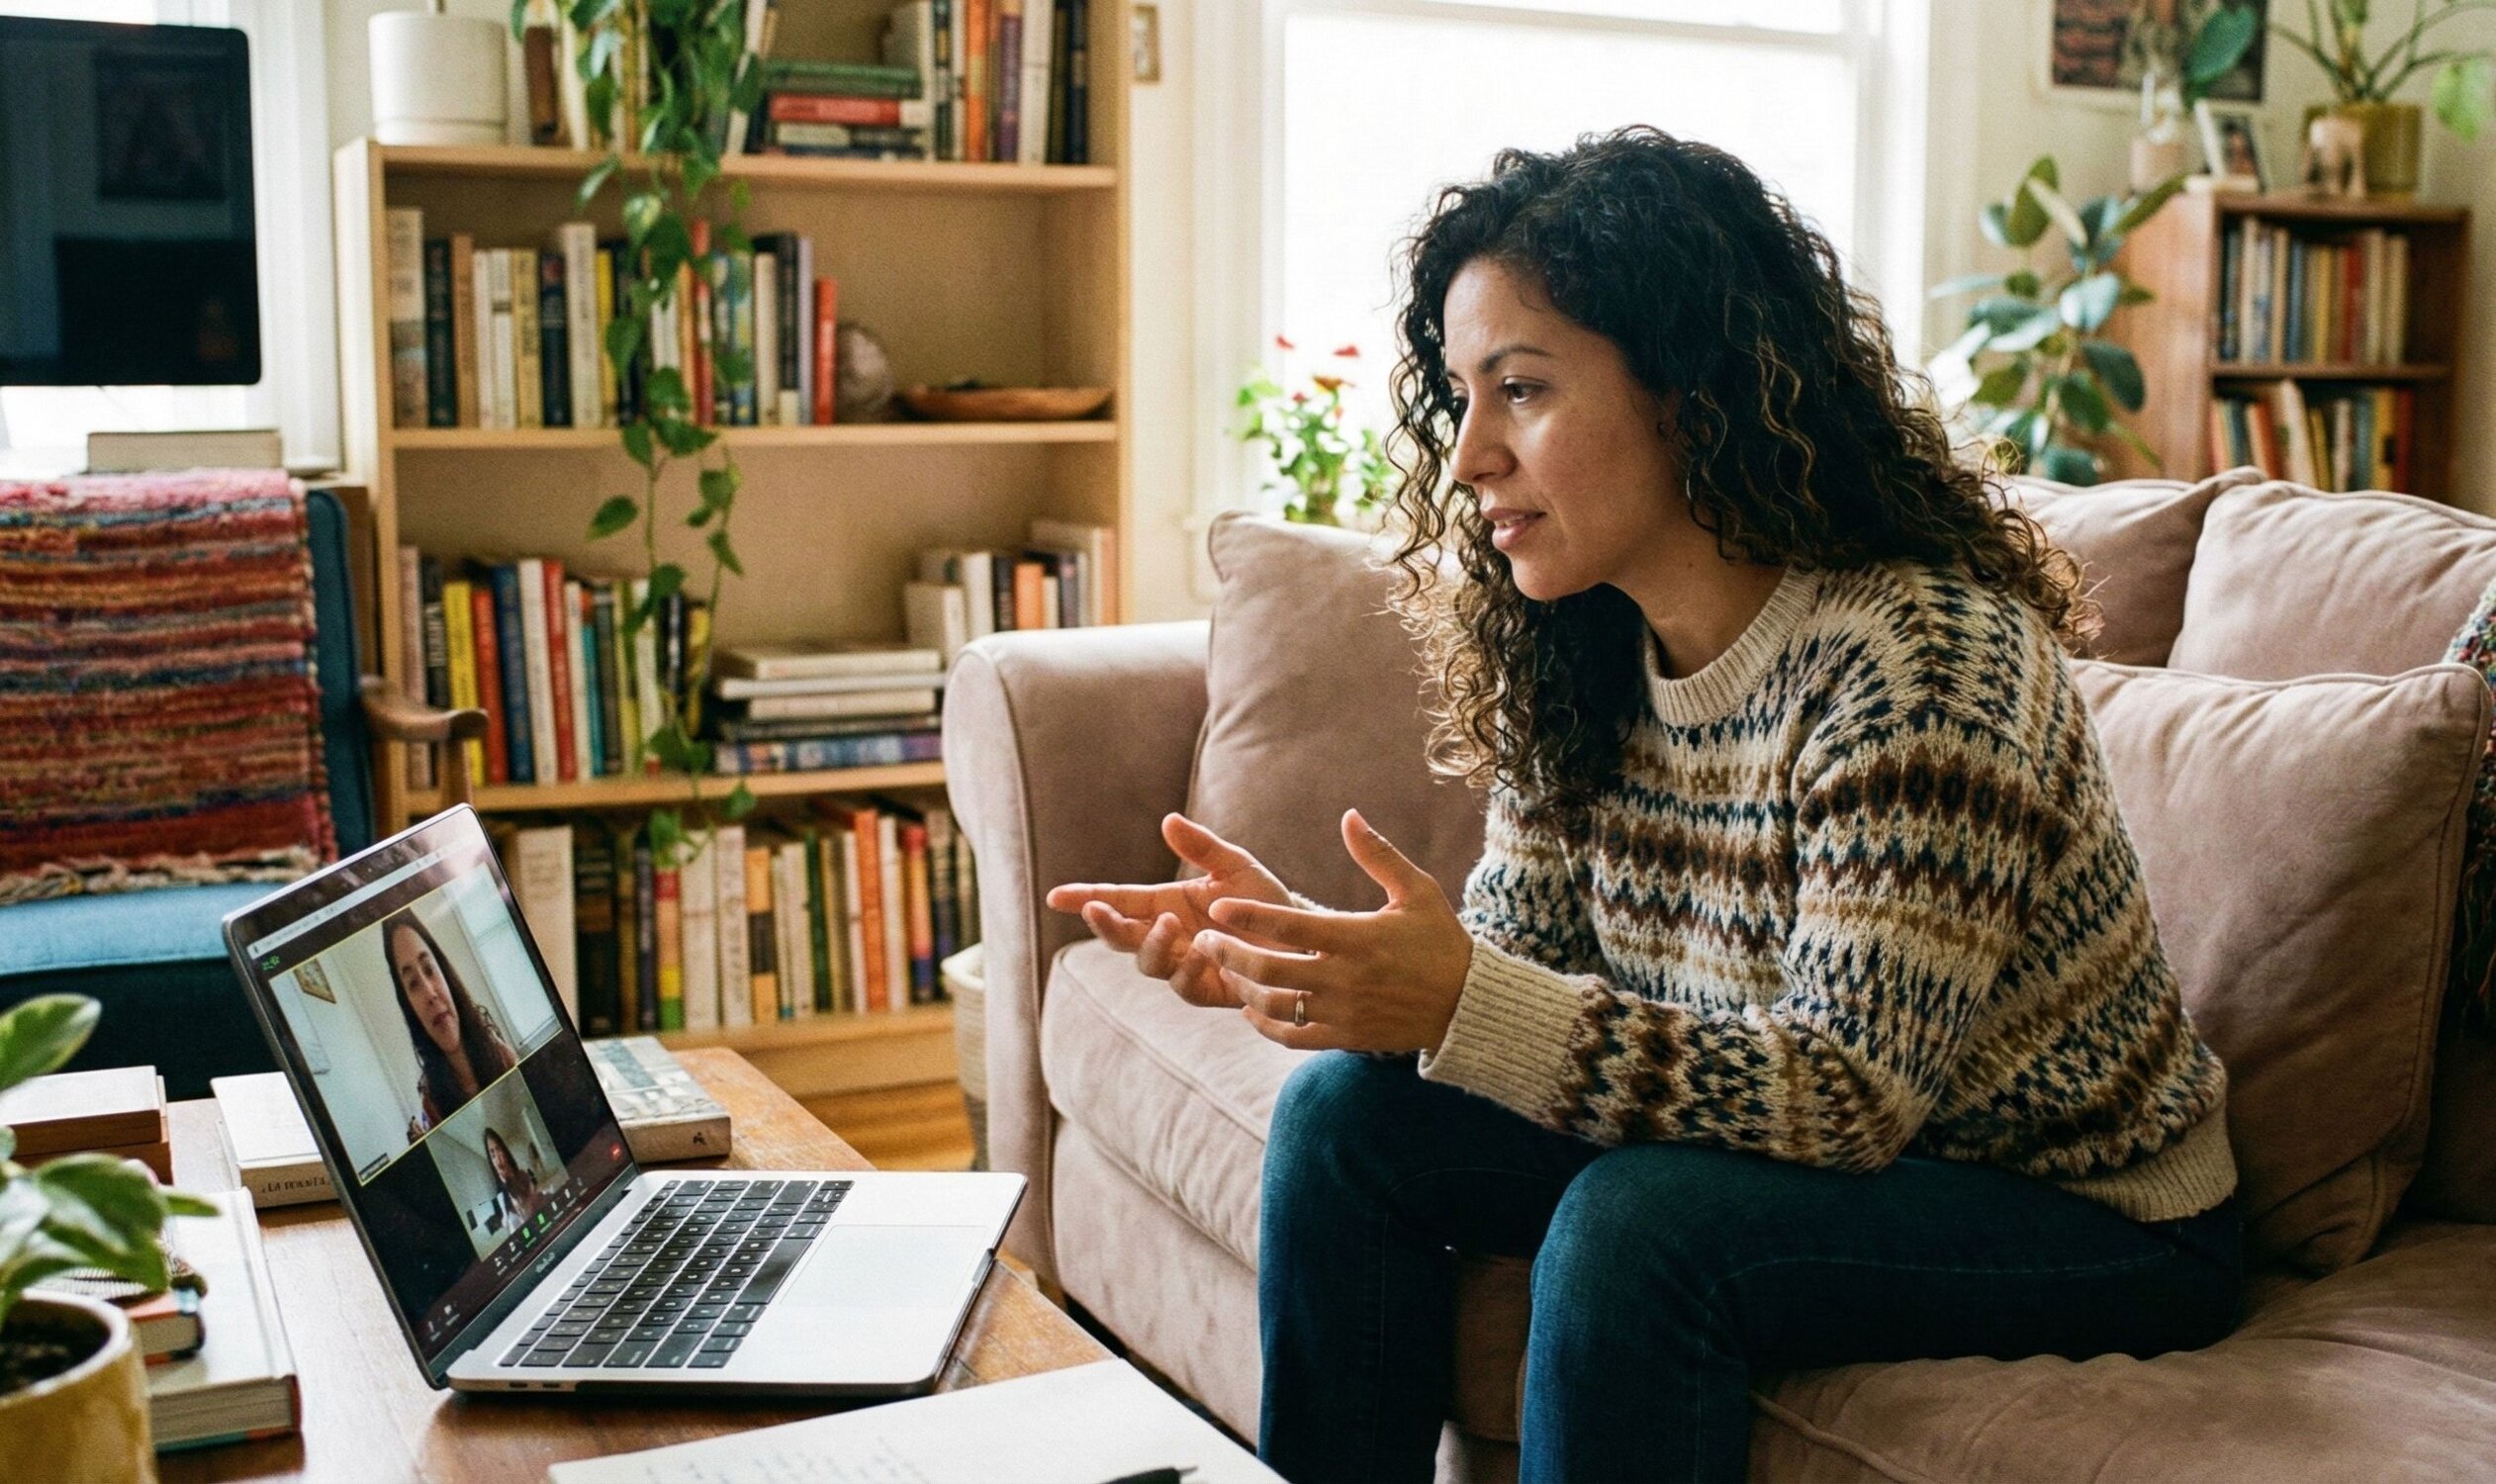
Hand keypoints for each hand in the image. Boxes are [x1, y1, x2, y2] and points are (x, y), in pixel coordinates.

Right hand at [1046, 813, 1296, 1007]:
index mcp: (1166, 904)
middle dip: (1106, 925)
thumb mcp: (1235, 865)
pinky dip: (1187, 969)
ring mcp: (1184, 965)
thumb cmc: (1264, 900)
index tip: (1057, 897)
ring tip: (1170, 925)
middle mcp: (1168, 936)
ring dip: (1152, 945)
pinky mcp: (1207, 989)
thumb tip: (1168, 820)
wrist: (1303, 938)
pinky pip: (1185, 985)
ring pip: (1149, 962)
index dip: (1086, 899)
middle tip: (1099, 911)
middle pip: (1123, 936)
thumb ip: (1202, 846)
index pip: (1117, 900)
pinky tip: (1200, 952)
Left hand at [1193, 809, 1474, 1053]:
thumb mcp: (1417, 890)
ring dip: (1243, 988)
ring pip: (1274, 1005)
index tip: (1217, 907)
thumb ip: (1378, 855)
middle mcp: (1344, 978)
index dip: (1248, 917)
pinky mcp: (1345, 1037)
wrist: (1467, 1005)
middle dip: (1229, 954)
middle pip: (1269, 970)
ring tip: (1226, 971)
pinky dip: (1265, 1024)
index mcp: (1356, 937)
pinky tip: (1251, 1007)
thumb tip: (1349, 815)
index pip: (1290, 926)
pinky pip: (1292, 1036)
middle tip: (1204, 940)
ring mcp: (1342, 1012)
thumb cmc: (1441, 941)